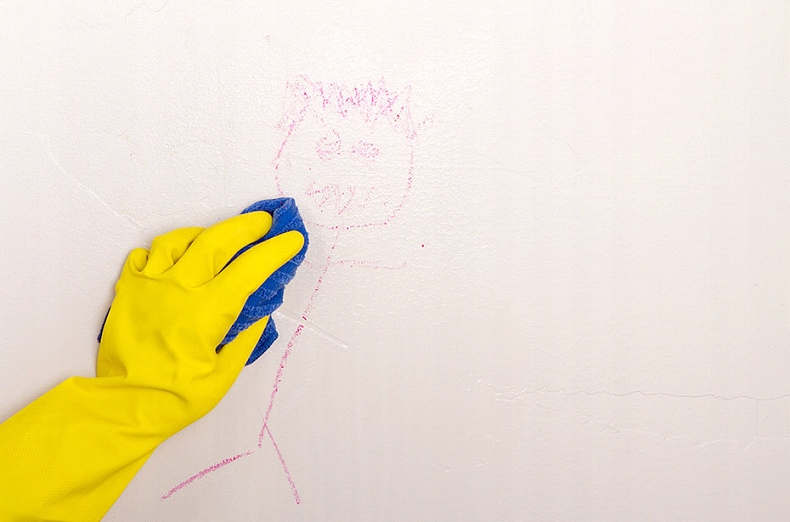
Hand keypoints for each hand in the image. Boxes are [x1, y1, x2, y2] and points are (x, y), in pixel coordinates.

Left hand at [97, 211, 304, 430]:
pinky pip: (145, 255)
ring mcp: (149, 286)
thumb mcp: (224, 375)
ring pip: (178, 240)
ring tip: (218, 237)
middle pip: (216, 241)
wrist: (124, 405)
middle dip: (246, 227)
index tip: (291, 240)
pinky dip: (164, 251)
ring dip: (204, 234)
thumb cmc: (176, 397)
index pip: (249, 269)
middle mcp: (177, 289)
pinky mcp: (128, 290)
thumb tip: (260, 312)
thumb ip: (245, 338)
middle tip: (264, 222)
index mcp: (205, 312)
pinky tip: (176, 259)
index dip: (275, 251)